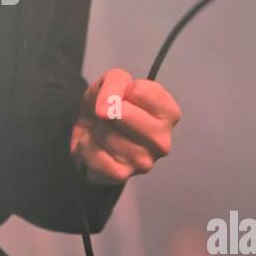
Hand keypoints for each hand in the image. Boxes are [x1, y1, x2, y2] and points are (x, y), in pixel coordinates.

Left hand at [70, 68, 181, 184]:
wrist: (89, 128)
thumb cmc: (110, 103)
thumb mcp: (114, 79)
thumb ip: (115, 83)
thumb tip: (106, 110)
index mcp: (169, 113)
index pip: (140, 91)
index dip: (123, 89)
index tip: (123, 96)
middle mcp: (162, 141)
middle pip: (124, 115)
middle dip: (108, 110)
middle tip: (110, 115)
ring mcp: (144, 162)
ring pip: (108, 136)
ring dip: (97, 128)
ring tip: (104, 130)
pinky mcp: (122, 176)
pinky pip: (96, 155)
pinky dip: (86, 146)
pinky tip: (95, 145)